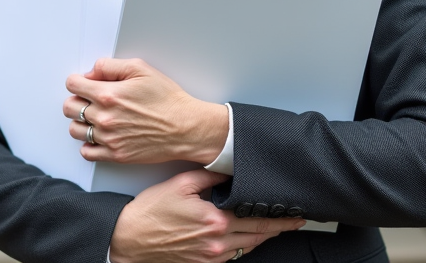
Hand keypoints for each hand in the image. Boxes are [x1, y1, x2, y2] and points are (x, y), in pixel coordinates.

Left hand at [64, 58, 227, 164]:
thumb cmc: (167, 99)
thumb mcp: (141, 69)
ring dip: (81, 122)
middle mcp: (104, 117)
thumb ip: (110, 66)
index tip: (84, 83)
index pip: (72, 84)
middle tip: (89, 99)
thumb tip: (91, 73)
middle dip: (76, 100)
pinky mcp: (115, 155)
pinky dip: (89, 144)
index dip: (77, 81)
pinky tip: (100, 135)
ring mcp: (108, 138)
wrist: (186, 128)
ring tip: (96, 117)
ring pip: (74, 130)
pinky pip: (87, 152)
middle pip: (69, 107)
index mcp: (108, 94)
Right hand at [108, 169, 303, 262]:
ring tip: (276, 229)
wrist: (129, 239)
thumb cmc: (150, 211)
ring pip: (247, 249)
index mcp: (215, 220)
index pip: (257, 219)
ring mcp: (210, 257)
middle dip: (279, 229)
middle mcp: (217, 242)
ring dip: (263, 239)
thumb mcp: (180, 184)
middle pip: (258, 237)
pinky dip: (244, 248)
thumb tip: (229, 170)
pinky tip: (247, 239)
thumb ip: (209, 176)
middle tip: (295, 222)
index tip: (295, 214)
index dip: (279, 218)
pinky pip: (232, 258)